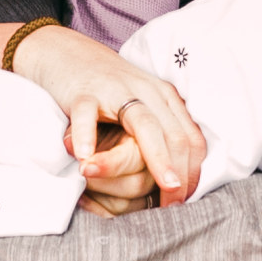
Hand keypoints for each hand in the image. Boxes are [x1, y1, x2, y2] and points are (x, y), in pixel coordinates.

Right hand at [10, 24, 207, 208]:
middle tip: (178, 205)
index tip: (188, 200)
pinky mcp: (83, 92)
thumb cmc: (107, 91)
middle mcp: (147, 92)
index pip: (191, 138)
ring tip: (166, 186)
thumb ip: (161, 132)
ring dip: (158, 158)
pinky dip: (86, 137)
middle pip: (175, 135)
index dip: (194, 171)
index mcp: (165, 98)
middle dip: (182, 173)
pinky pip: (87, 115)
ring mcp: (116, 91)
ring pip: (145, 125)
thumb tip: (180, 179)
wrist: (67, 54)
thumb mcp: (142, 107)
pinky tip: (85, 160)